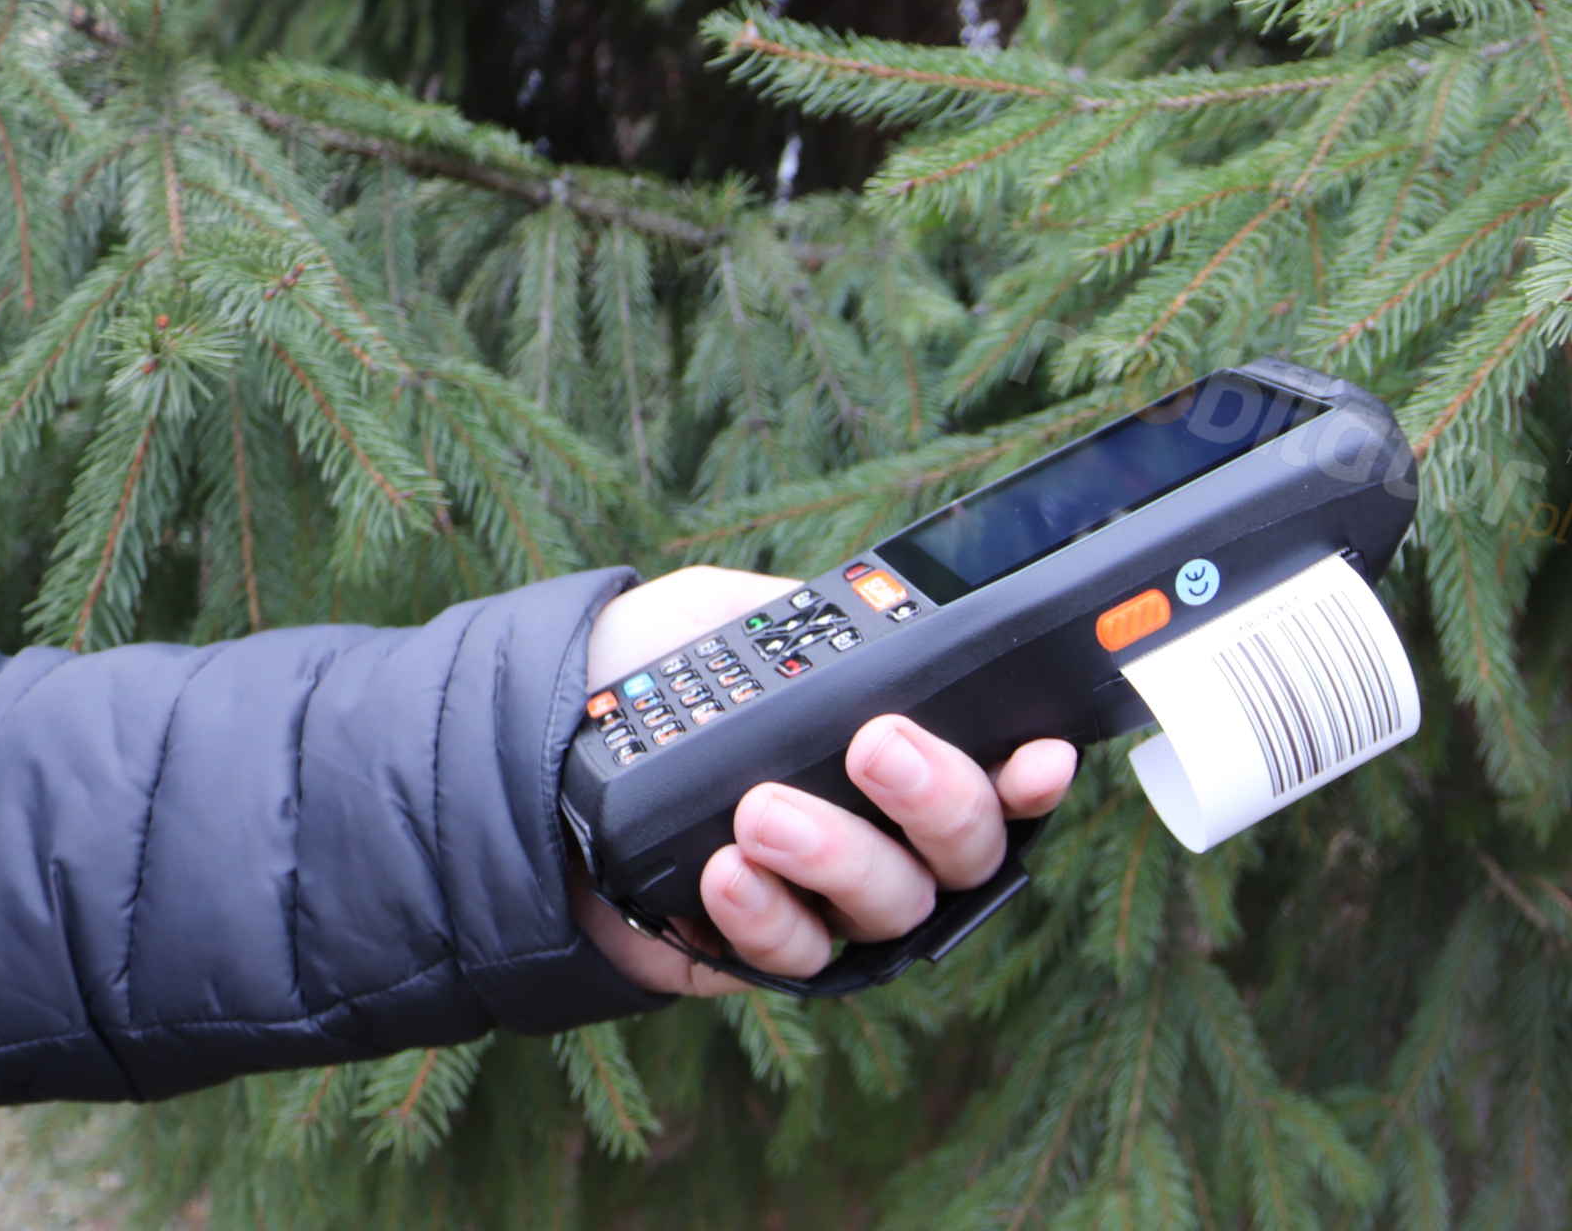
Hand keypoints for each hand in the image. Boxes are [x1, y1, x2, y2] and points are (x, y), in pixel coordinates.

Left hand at [571, 566, 1077, 996]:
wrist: (535, 747)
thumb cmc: (651, 675)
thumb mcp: (741, 615)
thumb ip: (825, 623)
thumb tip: (896, 627)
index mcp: (904, 750)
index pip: (1002, 774)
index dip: (1034, 773)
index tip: (1037, 755)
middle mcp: (888, 834)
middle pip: (967, 849)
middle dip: (937, 796)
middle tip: (876, 745)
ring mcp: (831, 902)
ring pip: (893, 906)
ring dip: (838, 853)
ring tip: (763, 810)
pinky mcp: (763, 955)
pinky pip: (798, 956)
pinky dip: (770, 915)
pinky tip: (725, 869)